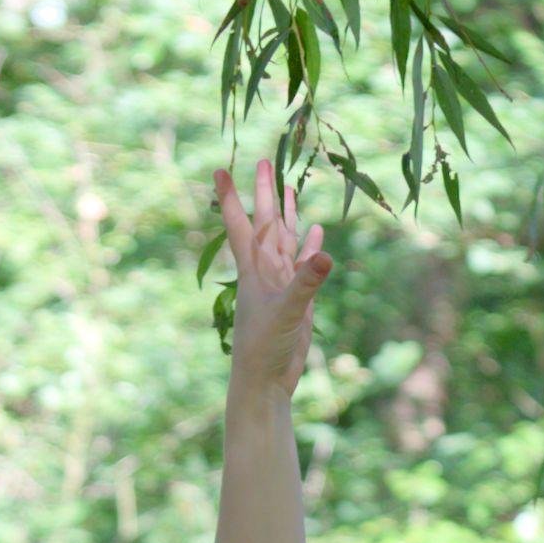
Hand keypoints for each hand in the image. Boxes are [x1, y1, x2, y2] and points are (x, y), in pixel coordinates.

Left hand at [215, 157, 328, 397]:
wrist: (266, 382)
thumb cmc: (265, 348)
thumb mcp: (287, 312)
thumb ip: (306, 283)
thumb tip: (325, 255)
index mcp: (253, 270)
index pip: (240, 225)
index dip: (229, 198)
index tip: (218, 170)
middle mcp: (265, 271)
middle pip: (264, 223)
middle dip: (263, 193)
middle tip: (264, 161)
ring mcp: (281, 284)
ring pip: (284, 239)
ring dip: (287, 215)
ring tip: (289, 188)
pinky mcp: (296, 299)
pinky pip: (303, 265)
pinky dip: (309, 248)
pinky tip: (316, 232)